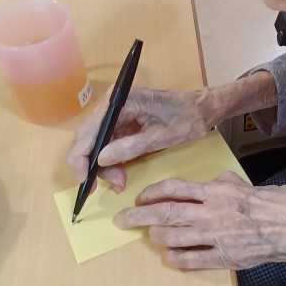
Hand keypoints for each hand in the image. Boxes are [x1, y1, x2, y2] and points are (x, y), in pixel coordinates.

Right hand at [67, 86, 212, 190]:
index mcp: (122, 101)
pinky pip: (109, 142)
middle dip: (92, 164)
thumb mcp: (161, 137)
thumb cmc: (188, 118)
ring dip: (104, 165)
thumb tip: (100, 160)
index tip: (83, 179)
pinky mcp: (124, 121)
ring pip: (97, 142)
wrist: (204, 108)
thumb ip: (130, 147)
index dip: (81, 156)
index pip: (90, 129)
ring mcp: (118, 112)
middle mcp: (114, 103)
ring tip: (120, 181)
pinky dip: (112, 160)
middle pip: (89, 136)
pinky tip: (120, 174)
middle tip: (105, 185)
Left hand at [113, 172, 285, 274]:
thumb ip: (226, 185)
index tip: (142, 196)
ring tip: (150, 236)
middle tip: (122, 219)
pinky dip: (177, 258)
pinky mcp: (227, 258)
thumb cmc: (280, 203)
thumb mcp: (249, 185)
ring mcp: (218, 237)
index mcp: (218, 191)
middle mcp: (213, 213)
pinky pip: (193, 260)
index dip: (153, 192)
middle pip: (165, 213)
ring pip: (173, 237)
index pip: (175, 188)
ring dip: (157, 237)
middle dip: (139, 216)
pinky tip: (170, 257)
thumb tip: (213, 185)